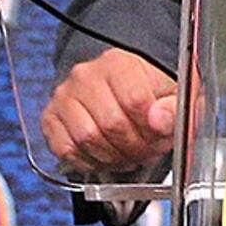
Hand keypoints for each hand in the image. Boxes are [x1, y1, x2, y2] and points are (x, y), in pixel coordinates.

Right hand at [44, 47, 179, 177]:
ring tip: (129, 155)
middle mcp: (86, 76)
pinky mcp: (51, 117)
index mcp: (119, 63)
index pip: (135, 101)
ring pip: (87, 139)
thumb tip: (160, 120)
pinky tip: (106, 157)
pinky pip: (67, 149)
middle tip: (147, 151)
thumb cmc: (147, 90)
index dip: (151, 129)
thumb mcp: (173, 93)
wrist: (119, 86)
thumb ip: (174, 107)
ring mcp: (64, 96)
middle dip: (135, 148)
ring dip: (113, 157)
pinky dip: (90, 162)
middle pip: (111, 123)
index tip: (160, 137)